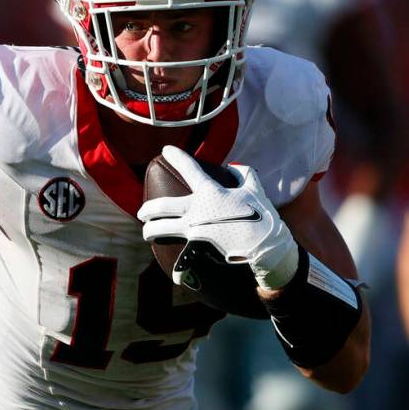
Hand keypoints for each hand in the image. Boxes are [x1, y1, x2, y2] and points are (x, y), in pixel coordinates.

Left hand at [138, 146, 298, 289]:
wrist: (267, 248)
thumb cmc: (262, 218)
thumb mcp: (256, 191)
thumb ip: (244, 175)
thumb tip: (234, 167)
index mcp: (210, 192)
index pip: (189, 168)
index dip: (176, 156)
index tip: (165, 150)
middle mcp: (197, 209)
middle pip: (161, 206)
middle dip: (147, 209)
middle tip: (143, 212)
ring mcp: (194, 229)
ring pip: (161, 228)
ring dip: (150, 230)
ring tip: (147, 231)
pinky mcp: (197, 248)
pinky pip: (178, 252)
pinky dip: (172, 257)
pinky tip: (168, 259)